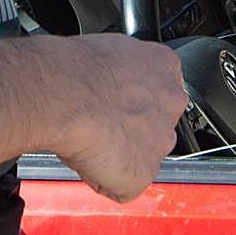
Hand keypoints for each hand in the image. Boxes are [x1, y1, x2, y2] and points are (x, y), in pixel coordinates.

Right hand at [51, 34, 186, 202]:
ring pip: (141, 156)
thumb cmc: (76, 68)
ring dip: (120, 153)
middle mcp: (171, 104)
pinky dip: (103, 178)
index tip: (113, 102)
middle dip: (130, 128)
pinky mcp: (142, 174)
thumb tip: (109, 78)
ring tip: (89, 139)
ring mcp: (160, 142)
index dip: (130, 101)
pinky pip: (123, 185)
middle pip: (155, 125)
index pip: (157, 91)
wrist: (65, 93)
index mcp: (165, 66)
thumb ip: (125, 70)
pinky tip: (88, 157)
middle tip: (99, 122)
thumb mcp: (111, 49)